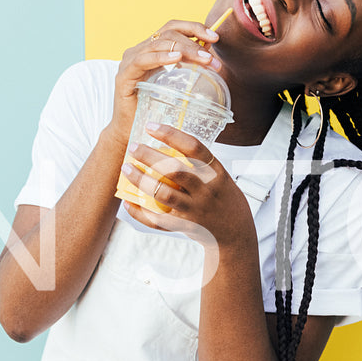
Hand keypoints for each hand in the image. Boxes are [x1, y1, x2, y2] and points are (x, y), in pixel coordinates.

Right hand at [105, 19, 223, 139]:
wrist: (130, 130)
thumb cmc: (153, 108)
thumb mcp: (174, 82)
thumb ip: (187, 65)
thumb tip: (209, 51)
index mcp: (150, 49)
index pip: (173, 28)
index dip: (194, 28)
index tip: (215, 37)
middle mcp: (138, 50)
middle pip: (168, 33)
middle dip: (194, 42)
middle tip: (212, 58)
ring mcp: (129, 61)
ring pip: (159, 44)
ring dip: (185, 50)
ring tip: (203, 60)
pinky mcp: (124, 75)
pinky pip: (143, 60)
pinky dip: (161, 57)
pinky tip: (177, 58)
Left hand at [119, 123, 254, 252]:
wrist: (236, 233)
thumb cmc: (225, 199)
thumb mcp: (220, 177)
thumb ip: (199, 164)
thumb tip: (166, 145)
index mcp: (216, 172)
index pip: (193, 148)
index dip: (170, 135)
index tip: (151, 127)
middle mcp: (206, 190)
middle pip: (174, 170)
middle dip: (149, 156)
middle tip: (133, 147)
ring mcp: (195, 209)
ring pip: (163, 194)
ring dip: (140, 180)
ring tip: (126, 169)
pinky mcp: (184, 226)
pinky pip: (158, 220)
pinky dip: (140, 212)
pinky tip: (128, 202)